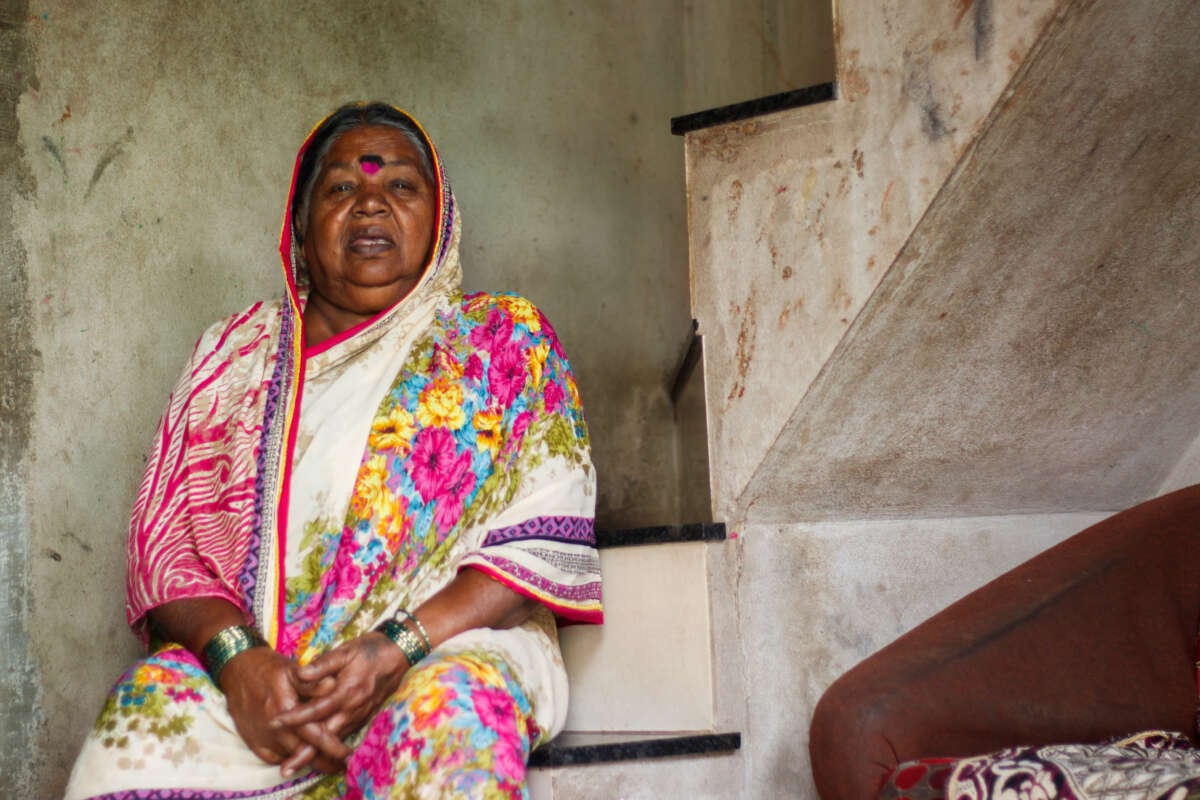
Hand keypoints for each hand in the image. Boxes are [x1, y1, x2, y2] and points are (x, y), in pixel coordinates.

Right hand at [219, 646, 350, 774]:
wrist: (237, 672)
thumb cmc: (268, 669)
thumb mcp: (292, 670)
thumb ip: (312, 682)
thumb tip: (332, 685)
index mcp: (286, 709)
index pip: (314, 735)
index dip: (333, 746)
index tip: (347, 755)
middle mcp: (273, 728)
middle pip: (304, 752)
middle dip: (324, 760)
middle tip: (340, 764)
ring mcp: (262, 738)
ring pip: (291, 757)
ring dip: (309, 760)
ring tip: (328, 762)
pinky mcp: (254, 743)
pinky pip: (276, 758)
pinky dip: (290, 759)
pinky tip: (302, 757)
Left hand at [270, 633, 408, 774]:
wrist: (398, 654)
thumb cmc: (370, 650)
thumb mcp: (345, 651)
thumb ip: (323, 664)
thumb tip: (300, 674)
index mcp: (347, 691)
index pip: (317, 710)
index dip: (296, 717)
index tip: (276, 722)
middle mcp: (354, 709)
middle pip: (327, 737)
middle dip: (306, 752)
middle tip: (287, 767)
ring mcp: (361, 715)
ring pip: (336, 739)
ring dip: (317, 752)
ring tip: (296, 761)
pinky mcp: (364, 717)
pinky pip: (344, 734)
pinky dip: (330, 744)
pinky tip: (318, 749)